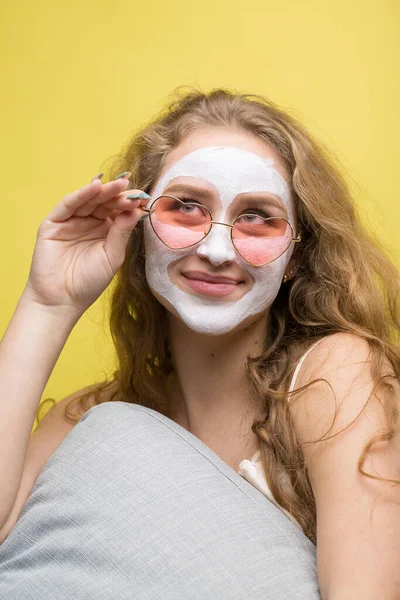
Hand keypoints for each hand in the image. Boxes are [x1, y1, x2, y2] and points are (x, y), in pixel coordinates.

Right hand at [23, 174, 148, 315]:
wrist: (61, 300)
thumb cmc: (88, 282)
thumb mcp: (112, 256)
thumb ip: (122, 232)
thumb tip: (137, 210)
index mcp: (105, 230)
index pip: (118, 211)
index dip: (129, 204)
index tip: (143, 199)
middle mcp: (89, 222)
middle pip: (105, 202)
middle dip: (119, 195)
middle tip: (132, 190)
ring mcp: (71, 221)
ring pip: (89, 200)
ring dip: (104, 191)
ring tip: (119, 184)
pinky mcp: (54, 222)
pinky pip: (69, 204)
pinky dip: (81, 194)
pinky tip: (95, 187)